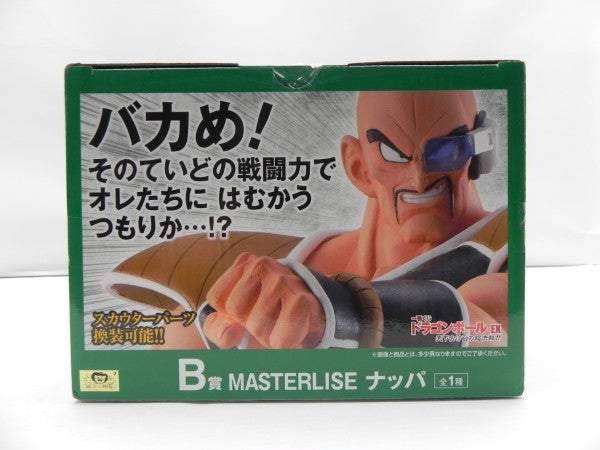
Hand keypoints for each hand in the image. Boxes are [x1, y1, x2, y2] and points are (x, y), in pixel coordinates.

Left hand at [202, 253, 324, 348]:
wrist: (312, 317)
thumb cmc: (269, 316)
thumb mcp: (234, 320)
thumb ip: (217, 328)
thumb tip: (231, 331)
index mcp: (244, 264)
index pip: (217, 298)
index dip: (229, 314)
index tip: (246, 311)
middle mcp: (262, 265)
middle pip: (236, 311)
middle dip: (249, 324)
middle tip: (267, 317)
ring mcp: (282, 279)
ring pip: (256, 326)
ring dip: (267, 335)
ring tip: (280, 322)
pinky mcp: (301, 300)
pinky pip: (279, 339)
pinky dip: (283, 344)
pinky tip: (293, 330)